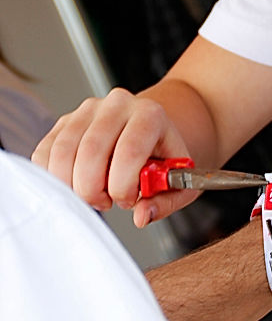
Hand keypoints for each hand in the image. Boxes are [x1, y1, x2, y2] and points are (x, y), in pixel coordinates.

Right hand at [32, 87, 197, 226]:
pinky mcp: (64, 121)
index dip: (124, 186)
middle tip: (106, 201)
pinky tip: (75, 184)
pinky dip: (54, 179)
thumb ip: (166, 201)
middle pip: (90, 152)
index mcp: (150, 114)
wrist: (148, 129)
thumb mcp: (178, 180)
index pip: (129, 150)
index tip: (129, 200)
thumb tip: (142, 216)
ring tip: (93, 193)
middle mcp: (117, 105)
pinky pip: (44, 154)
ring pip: (62, 154)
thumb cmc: (161, 156)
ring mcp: (87, 110)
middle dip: (93, 191)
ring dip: (72, 186)